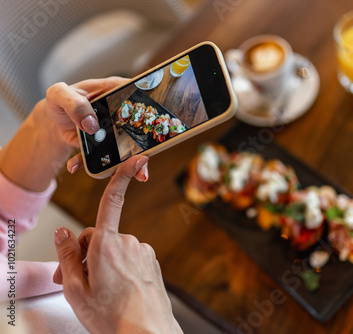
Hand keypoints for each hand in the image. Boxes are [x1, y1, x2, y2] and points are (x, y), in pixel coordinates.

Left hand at [43, 77, 141, 175]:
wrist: (52, 121)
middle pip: (138, 125)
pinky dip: (99, 167)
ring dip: (127, 163)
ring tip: (127, 175)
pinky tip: (82, 168)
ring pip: (128, 146)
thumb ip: (74, 104)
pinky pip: (106, 157)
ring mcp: (114, 130)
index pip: (136, 94)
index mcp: (112, 90)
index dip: (147, 105)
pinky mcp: (105, 145)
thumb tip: (91, 124)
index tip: (151, 120)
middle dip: (144, 144)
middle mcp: (118, 111)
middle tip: (144, 159)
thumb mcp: (59, 94)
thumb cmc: (58, 101)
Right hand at [53, 156, 181, 333]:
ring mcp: (142, 252)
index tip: (136, 159)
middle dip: (84, 253)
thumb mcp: (75, 290)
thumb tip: (63, 234)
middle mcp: (129, 243)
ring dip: (102, 262)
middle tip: (75, 281)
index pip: (111, 202)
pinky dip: (118, 267)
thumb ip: (66, 256)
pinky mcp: (150, 262)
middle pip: (99, 236)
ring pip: (114, 248)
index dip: (122, 177)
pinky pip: (129, 257)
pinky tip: (116, 289)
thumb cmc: (113, 317)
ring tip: (97, 290)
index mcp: (107, 245)